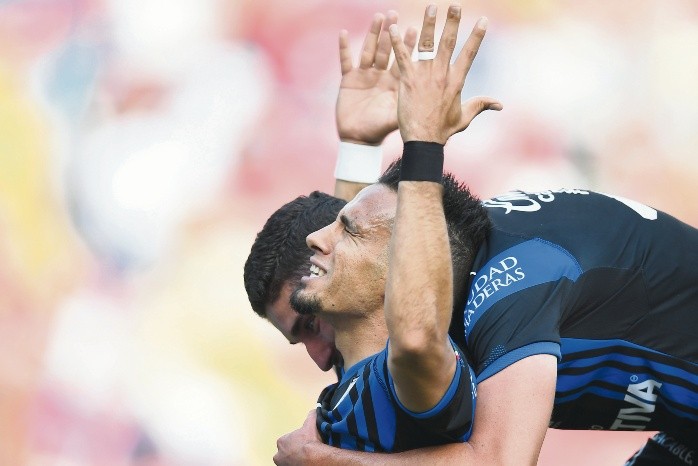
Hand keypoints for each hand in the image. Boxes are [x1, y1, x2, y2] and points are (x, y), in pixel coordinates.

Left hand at [273, 409, 321, 465]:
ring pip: (287, 460)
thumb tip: (315, 410)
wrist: (313, 457)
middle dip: (293, 450)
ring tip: (304, 457)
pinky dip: (295, 464)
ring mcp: (282, 464)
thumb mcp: (310, 425)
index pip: (287, 440)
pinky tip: (303, 462)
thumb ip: (311, 416)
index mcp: (281, 441)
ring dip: (294, 458)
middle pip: (286, 451)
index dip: (296, 441)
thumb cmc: (309, 442)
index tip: (303, 442)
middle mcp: (279, 454)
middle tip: (304, 450)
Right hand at [336, 11, 417, 144]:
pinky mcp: (348, 80)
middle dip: (389, 32)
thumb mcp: (398, 116)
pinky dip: (344, 48)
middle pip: (385, 49)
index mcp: (395, 83)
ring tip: (378, 17)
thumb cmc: (380, 130)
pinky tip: (343, 33)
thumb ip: (410, 105)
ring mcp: (364, 76)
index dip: (407, 44)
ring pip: (368, 50)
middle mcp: (380, 75)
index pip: (402, 59)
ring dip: (372, 34)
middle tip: (394, 14)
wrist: (359, 140)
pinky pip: (345, 61)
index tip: (414, 28)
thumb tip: (429, 100)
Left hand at [389, 4, 501, 143]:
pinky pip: (402, 57)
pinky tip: (393, 27)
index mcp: (456, 81)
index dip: (477, 36)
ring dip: (429, 24)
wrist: (423, 141)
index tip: (483, 20)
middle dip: (453, 22)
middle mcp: (442, 75)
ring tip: (431, 7)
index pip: (470, 54)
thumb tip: (500, 104)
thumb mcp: (464, 118)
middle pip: (449, 43)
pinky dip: (398, 41)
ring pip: (427, 44)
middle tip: (454, 5)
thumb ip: (481, 105)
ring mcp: (424, 76)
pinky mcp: (408, 80)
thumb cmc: (442, 131)